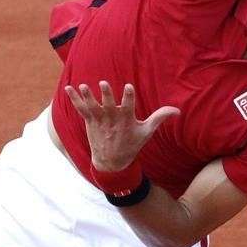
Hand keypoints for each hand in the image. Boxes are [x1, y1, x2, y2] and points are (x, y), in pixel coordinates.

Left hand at [65, 81, 179, 171]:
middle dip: (106, 95)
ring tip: (83, 86)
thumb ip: (159, 117)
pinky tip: (69, 88)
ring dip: (87, 97)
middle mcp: (111, 120)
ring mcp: (99, 121)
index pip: (128, 106)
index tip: (128, 87)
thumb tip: (177, 110)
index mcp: (126, 120)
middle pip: (108, 105)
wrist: (111, 162)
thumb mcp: (146, 132)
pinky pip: (81, 109)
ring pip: (92, 107)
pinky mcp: (89, 122)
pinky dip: (74, 99)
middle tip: (104, 83)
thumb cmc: (131, 144)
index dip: (128, 96)